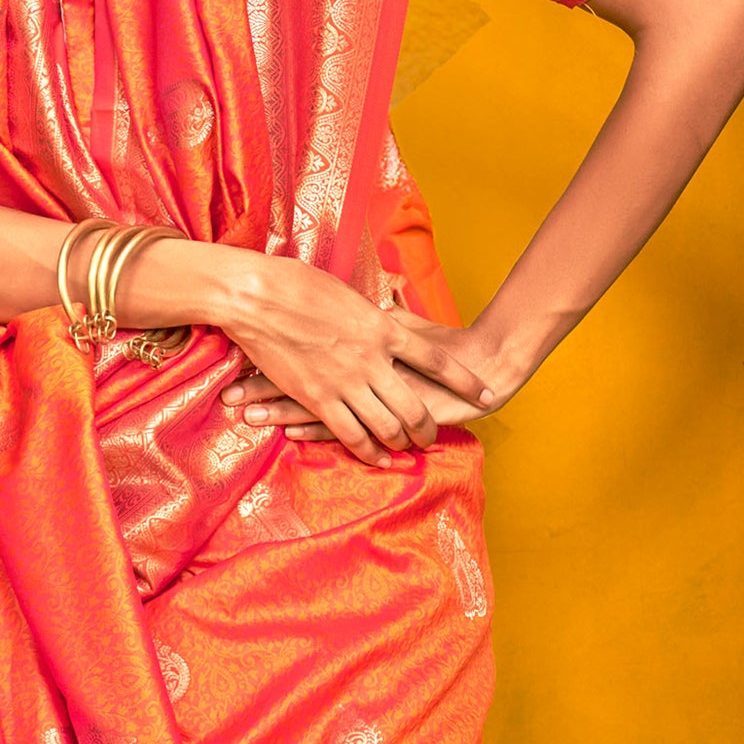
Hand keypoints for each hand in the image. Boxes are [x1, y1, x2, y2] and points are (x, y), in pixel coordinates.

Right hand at [221, 309, 516, 453]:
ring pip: (387, 427)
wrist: (257, 294)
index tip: (486, 394)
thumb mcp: (348, 295)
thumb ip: (370, 316)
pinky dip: (369, 452)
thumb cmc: (297, 284)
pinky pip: (351, 435)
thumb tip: (380, 319)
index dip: (464, 381)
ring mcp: (345, 381)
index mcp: (384, 328)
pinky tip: (378, 459)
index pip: (437, 361)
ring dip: (401, 444)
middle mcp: (372, 359)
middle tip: (431, 438)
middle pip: (415, 406)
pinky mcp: (317, 398)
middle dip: (428, 428)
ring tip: (407, 451)